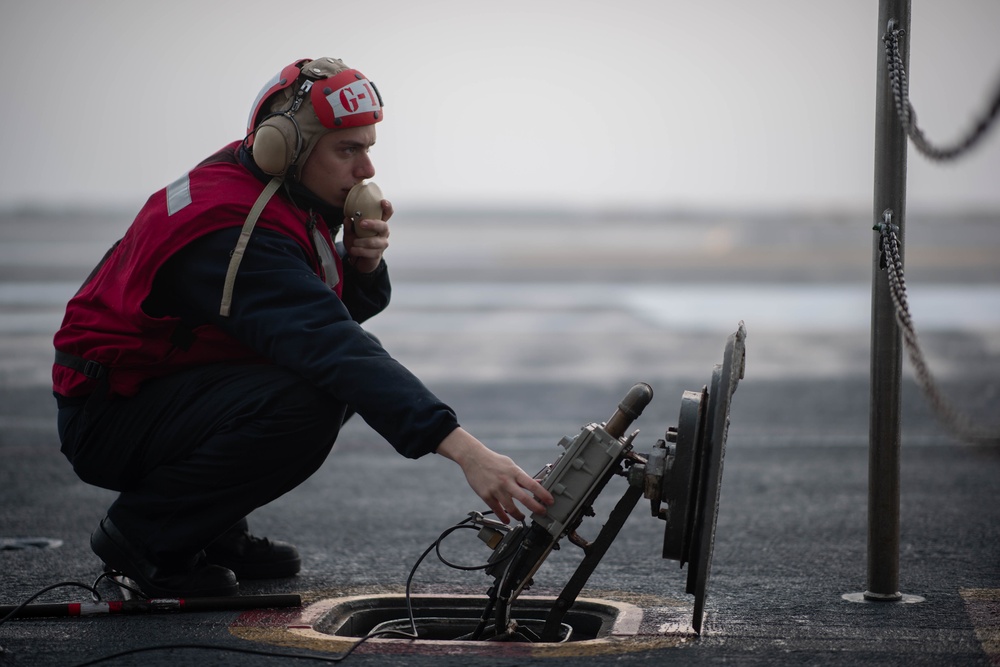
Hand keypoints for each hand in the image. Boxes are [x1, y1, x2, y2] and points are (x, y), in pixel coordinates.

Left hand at [343, 198, 391, 272]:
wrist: (359, 260)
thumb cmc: (357, 242)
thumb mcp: (350, 233)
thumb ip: (349, 226)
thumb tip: (347, 218)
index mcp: (378, 224)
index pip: (387, 214)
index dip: (387, 207)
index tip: (382, 202)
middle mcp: (383, 233)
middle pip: (384, 226)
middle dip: (373, 224)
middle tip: (361, 224)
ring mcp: (382, 244)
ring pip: (374, 241)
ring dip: (362, 241)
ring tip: (353, 243)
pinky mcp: (378, 254)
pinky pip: (369, 252)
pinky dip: (359, 251)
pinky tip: (353, 250)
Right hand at [436, 428, 554, 523]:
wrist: (473, 458)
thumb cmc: (494, 461)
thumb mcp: (511, 465)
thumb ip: (523, 476)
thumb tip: (538, 482)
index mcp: (514, 472)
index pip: (532, 484)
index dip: (543, 494)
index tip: (550, 501)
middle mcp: (506, 481)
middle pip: (524, 498)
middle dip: (536, 508)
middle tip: (542, 513)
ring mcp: (496, 489)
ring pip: (510, 508)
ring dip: (519, 515)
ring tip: (522, 517)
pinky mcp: (486, 495)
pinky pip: (497, 510)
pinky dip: (503, 517)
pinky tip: (507, 520)